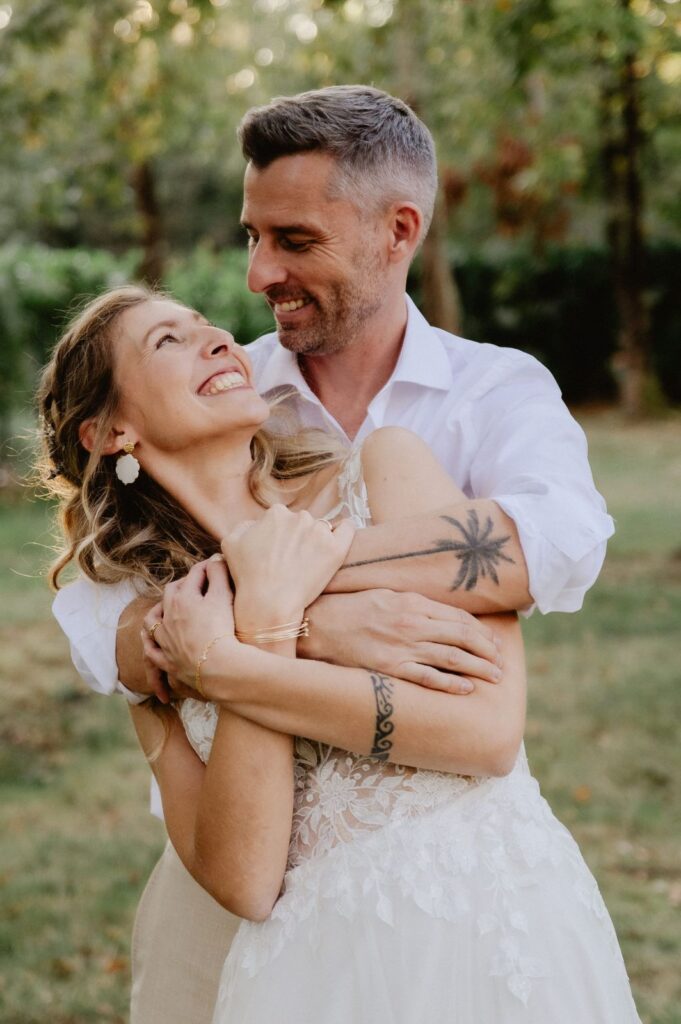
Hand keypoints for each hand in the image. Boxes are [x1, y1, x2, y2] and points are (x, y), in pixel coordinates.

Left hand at [141, 556, 237, 693]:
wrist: (216, 666)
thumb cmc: (221, 629)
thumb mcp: (223, 596)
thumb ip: (219, 574)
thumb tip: (214, 558)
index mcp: (183, 598)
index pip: (194, 574)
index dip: (207, 567)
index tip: (216, 565)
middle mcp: (168, 615)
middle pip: (171, 592)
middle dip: (183, 584)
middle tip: (196, 584)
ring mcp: (165, 638)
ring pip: (153, 619)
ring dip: (158, 611)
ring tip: (164, 608)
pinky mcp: (167, 659)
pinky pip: (152, 650)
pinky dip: (150, 643)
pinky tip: (151, 640)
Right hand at [222, 505, 354, 624]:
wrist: (269, 603)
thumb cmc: (248, 576)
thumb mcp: (231, 543)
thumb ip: (245, 525)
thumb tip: (257, 524)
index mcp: (276, 513)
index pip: (282, 518)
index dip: (279, 535)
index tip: (278, 552)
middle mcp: (299, 517)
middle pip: (302, 522)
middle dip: (298, 537)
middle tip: (292, 560)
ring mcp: (319, 532)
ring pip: (322, 527)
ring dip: (316, 539)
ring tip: (309, 561)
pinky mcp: (336, 549)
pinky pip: (347, 529)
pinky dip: (344, 530)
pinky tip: (338, 539)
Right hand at [300, 590, 502, 694]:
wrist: (319, 625)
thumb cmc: (350, 608)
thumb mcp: (385, 594)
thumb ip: (413, 603)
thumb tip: (439, 613)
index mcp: (412, 602)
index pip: (458, 617)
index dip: (480, 630)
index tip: (492, 641)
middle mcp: (412, 623)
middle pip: (462, 636)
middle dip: (487, 649)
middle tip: (501, 661)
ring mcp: (402, 647)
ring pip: (451, 657)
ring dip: (478, 666)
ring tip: (495, 675)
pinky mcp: (390, 668)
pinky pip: (427, 677)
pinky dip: (450, 683)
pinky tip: (467, 688)